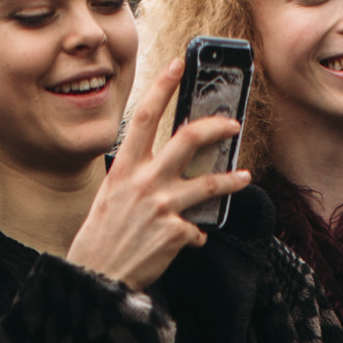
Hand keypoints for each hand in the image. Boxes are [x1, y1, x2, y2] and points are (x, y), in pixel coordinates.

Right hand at [66, 59, 250, 292]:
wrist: (98, 278)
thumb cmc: (103, 238)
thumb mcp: (111, 197)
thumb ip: (137, 179)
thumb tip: (167, 170)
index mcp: (124, 169)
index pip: (144, 118)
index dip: (162, 88)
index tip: (177, 64)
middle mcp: (144, 183)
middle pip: (188, 140)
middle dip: (216, 127)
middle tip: (233, 123)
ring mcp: (162, 207)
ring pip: (209, 184)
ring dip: (231, 180)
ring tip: (244, 177)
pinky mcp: (176, 234)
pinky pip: (197, 229)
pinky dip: (195, 236)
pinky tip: (186, 242)